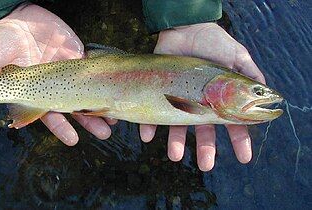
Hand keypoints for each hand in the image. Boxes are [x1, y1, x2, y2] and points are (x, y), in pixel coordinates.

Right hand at [0, 4, 115, 145]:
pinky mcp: (77, 57)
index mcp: (33, 91)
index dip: (60, 127)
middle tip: (104, 134)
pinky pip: (93, 71)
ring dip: (100, 107)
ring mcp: (67, 72)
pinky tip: (115, 90)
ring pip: (86, 93)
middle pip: (73, 108)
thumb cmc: (3, 37)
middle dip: (88, 122)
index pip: (48, 114)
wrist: (19, 14)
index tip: (72, 140)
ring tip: (114, 120)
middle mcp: (52, 85)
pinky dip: (104, 82)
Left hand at [140, 23, 264, 170]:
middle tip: (206, 166)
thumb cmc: (215, 43)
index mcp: (219, 100)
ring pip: (178, 127)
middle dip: (206, 150)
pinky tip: (147, 136)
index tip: (244, 159)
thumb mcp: (237, 57)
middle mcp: (199, 104)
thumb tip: (267, 96)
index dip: (239, 142)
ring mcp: (179, 100)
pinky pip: (152, 111)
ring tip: (175, 156)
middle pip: (204, 132)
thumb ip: (250, 77)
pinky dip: (149, 125)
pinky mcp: (161, 93)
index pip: (232, 124)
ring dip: (176, 142)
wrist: (186, 29)